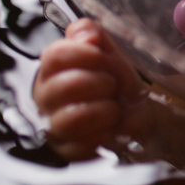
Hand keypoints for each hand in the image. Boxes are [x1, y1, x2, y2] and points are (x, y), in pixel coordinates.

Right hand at [33, 18, 141, 159]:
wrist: (137, 112)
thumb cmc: (116, 80)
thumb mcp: (109, 51)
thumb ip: (94, 35)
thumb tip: (84, 35)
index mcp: (53, 68)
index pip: (54, 55)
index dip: (85, 54)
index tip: (104, 58)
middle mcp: (46, 96)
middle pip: (64, 86)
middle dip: (100, 83)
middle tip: (112, 85)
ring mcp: (52, 125)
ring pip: (70, 119)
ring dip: (103, 111)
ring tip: (114, 108)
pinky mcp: (65, 150)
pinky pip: (81, 146)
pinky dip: (104, 135)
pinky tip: (111, 128)